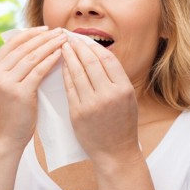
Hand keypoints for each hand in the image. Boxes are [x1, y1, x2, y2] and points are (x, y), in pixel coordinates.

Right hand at [0, 27, 65, 149]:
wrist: (6, 136)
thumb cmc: (11, 111)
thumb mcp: (7, 85)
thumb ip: (15, 68)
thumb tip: (35, 46)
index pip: (12, 43)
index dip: (30, 33)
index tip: (46, 28)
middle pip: (24, 48)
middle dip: (44, 37)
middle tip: (60, 31)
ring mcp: (6, 83)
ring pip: (32, 57)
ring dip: (50, 46)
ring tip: (64, 39)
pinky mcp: (19, 92)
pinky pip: (38, 71)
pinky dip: (51, 60)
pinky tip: (61, 54)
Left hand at [60, 37, 139, 165]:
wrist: (115, 152)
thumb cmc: (122, 124)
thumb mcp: (127, 98)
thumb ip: (115, 78)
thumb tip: (99, 54)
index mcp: (123, 89)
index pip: (107, 59)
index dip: (93, 46)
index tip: (84, 38)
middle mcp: (108, 95)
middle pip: (91, 62)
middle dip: (78, 47)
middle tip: (69, 37)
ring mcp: (92, 104)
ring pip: (77, 73)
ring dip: (68, 57)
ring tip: (62, 46)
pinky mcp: (77, 113)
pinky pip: (69, 88)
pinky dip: (65, 74)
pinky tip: (61, 65)